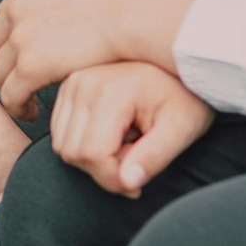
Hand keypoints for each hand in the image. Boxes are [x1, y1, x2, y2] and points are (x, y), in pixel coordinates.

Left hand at [0, 0, 202, 118]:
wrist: (133, 15)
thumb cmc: (121, 7)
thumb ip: (61, 5)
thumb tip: (64, 18)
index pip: (3, 20)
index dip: (10, 44)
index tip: (21, 58)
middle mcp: (19, 11)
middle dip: (6, 67)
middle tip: (22, 84)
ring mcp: (20, 38)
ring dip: (11, 90)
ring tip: (27, 102)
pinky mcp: (29, 65)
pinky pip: (10, 95)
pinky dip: (17, 107)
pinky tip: (32, 112)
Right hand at [50, 62, 213, 196]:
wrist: (180, 62)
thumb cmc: (185, 98)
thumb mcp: (182, 130)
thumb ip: (154, 157)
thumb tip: (127, 184)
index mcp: (111, 91)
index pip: (92, 155)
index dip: (113, 180)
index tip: (138, 182)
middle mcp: (84, 83)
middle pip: (73, 153)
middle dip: (103, 169)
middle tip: (135, 157)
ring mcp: (73, 83)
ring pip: (63, 146)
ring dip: (92, 156)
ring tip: (125, 143)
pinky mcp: (68, 87)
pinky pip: (60, 133)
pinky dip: (83, 144)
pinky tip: (111, 134)